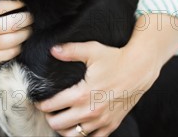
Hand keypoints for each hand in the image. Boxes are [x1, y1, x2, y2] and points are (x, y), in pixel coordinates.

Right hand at [0, 0, 32, 77]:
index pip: (2, 6)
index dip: (17, 3)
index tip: (22, 2)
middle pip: (13, 23)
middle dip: (26, 18)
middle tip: (30, 15)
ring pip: (15, 40)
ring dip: (25, 33)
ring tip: (28, 28)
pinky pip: (10, 54)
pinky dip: (18, 47)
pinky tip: (18, 42)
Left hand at [36, 41, 159, 136]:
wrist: (140, 69)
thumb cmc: (115, 58)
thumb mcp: (91, 50)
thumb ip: (70, 50)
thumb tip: (52, 50)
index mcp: (82, 94)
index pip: (53, 105)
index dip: (41, 104)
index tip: (38, 100)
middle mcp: (91, 111)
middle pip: (59, 124)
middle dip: (50, 117)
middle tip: (48, 110)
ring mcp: (102, 121)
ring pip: (74, 135)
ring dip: (64, 129)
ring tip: (60, 119)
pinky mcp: (111, 125)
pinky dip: (83, 135)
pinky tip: (78, 126)